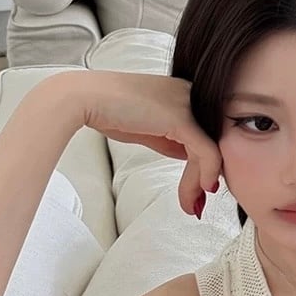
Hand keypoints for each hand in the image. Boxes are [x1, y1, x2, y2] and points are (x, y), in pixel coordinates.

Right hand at [61, 68, 221, 216]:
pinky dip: (205, 174)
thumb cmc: (112, 111)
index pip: (205, 131)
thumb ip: (175, 140)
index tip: (198, 188)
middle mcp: (192, 93)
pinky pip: (204, 151)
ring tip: (190, 203)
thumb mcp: (152, 128)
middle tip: (195, 201)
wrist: (85, 99)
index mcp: (186, 91)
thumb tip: (193, 160)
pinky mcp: (182, 118)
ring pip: (209, 149)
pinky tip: (201, 190)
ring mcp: (188, 103)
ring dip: (199, 182)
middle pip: (209, 141)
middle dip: (204, 175)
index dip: (205, 162)